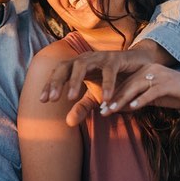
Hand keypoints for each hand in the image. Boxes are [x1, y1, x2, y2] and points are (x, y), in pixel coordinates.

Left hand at [39, 49, 158, 125]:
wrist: (136, 66)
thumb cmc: (112, 80)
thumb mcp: (95, 96)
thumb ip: (82, 107)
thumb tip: (68, 123)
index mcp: (77, 65)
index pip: (59, 72)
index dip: (50, 85)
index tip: (42, 100)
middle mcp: (85, 58)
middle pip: (66, 66)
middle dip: (58, 81)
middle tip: (53, 99)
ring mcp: (100, 57)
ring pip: (83, 65)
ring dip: (75, 81)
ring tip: (70, 98)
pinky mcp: (116, 59)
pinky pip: (109, 71)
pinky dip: (107, 85)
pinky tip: (106, 99)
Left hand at [99, 63, 179, 119]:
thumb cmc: (176, 97)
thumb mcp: (154, 97)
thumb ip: (139, 98)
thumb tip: (122, 107)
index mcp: (146, 69)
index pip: (125, 83)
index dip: (113, 96)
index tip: (101, 108)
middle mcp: (151, 68)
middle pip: (128, 85)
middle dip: (113, 99)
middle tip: (102, 111)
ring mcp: (160, 74)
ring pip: (136, 87)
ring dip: (122, 100)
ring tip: (111, 110)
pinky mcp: (168, 83)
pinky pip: (151, 92)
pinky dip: (141, 100)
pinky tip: (132, 108)